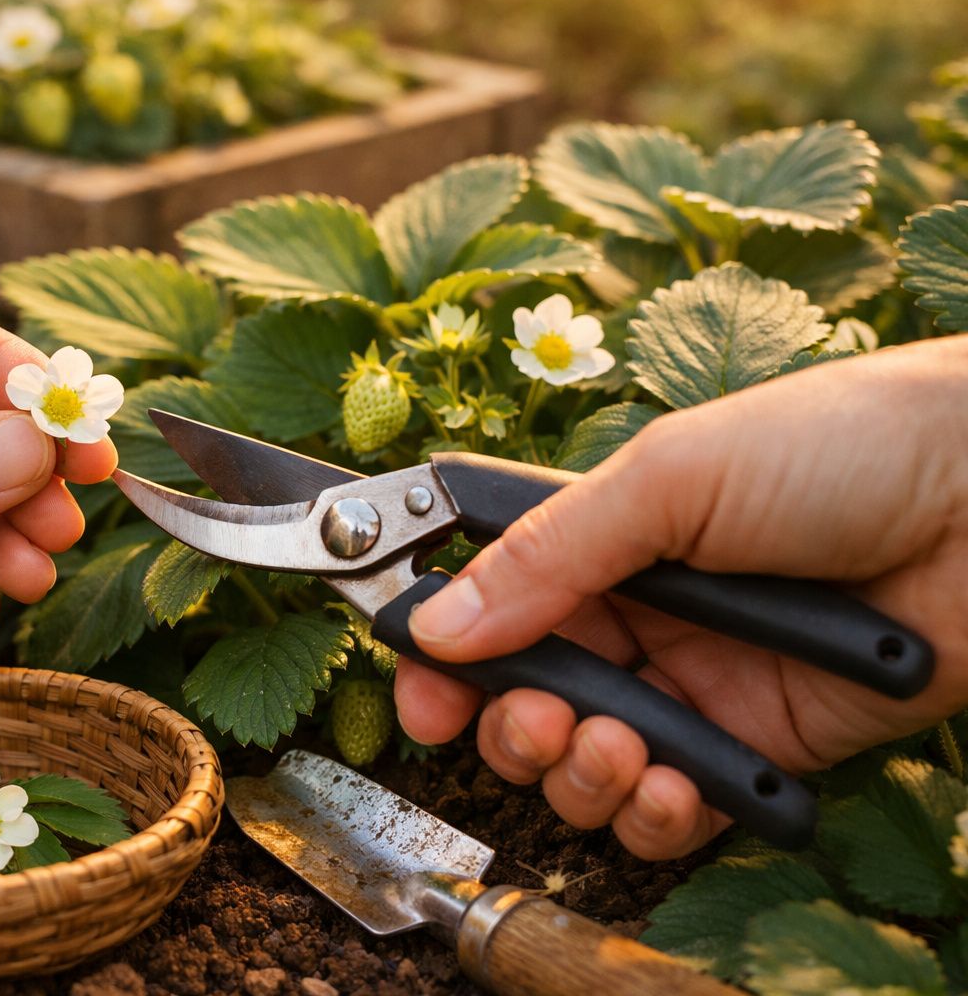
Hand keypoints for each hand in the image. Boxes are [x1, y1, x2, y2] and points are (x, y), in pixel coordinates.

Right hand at [395, 336, 967, 858]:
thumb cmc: (839, 447)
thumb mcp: (670, 479)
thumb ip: (546, 556)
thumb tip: (435, 624)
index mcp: (601, 541)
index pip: (490, 612)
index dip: (447, 661)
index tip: (423, 696)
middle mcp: (638, 619)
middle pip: (524, 701)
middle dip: (513, 727)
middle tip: (540, 719)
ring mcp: (696, 687)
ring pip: (587, 768)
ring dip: (581, 773)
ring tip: (621, 745)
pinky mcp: (760, 749)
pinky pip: (676, 811)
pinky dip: (657, 815)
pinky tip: (672, 784)